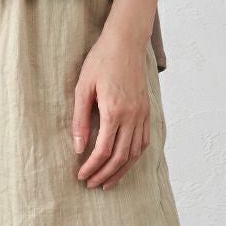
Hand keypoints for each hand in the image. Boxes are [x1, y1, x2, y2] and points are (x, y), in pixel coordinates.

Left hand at [73, 29, 150, 190]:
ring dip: (120, 172)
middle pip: (120, 157)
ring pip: (134, 154)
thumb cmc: (101, 61)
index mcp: (115, 110)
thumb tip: (78, 148)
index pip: (103, 150)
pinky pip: (143, 143)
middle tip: (91, 184)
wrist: (126, 41)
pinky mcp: (147, 111)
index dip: (91, 167)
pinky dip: (133, 158)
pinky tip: (123, 164)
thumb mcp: (82, 88)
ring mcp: (142, 114)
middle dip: (104, 175)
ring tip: (107, 182)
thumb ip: (80, 120)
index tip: (81, 176)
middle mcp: (132, 116)